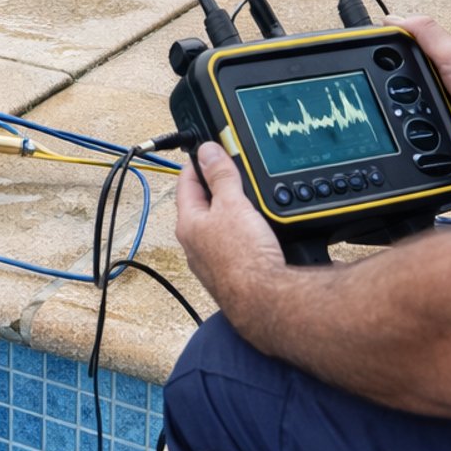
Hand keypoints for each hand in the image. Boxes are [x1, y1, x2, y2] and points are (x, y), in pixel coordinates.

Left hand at [175, 143, 286, 312]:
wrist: (265, 300)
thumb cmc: (244, 259)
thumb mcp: (232, 205)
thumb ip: (221, 176)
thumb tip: (208, 152)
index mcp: (188, 224)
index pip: (185, 184)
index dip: (196, 164)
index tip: (205, 151)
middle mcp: (195, 243)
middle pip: (202, 204)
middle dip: (215, 186)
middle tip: (229, 169)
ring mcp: (212, 259)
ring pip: (218, 224)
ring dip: (230, 208)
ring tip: (246, 196)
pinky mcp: (231, 271)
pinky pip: (233, 242)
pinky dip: (242, 229)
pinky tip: (256, 228)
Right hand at [381, 15, 450, 166]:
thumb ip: (428, 35)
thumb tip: (395, 18)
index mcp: (438, 60)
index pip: (401, 54)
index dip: (383, 56)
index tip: (366, 61)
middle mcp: (437, 83)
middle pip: (396, 86)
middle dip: (390, 94)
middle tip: (394, 98)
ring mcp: (438, 110)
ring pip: (405, 114)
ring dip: (404, 119)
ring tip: (411, 120)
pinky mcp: (441, 135)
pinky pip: (418, 139)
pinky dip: (416, 141)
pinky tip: (418, 140)